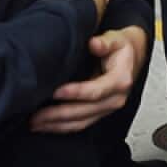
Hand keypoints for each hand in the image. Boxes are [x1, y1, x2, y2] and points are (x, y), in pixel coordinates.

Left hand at [30, 26, 149, 133]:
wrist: (131, 58)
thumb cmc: (121, 48)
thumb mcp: (116, 39)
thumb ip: (105, 42)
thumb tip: (94, 43)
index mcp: (120, 80)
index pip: (96, 91)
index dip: (76, 93)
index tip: (56, 91)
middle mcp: (115, 99)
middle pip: (84, 111)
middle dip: (59, 114)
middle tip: (36, 115)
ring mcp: (107, 109)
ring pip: (80, 122)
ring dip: (57, 125)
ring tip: (35, 123)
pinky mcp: (99, 113)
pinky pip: (80, 124)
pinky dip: (62, 127)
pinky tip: (46, 126)